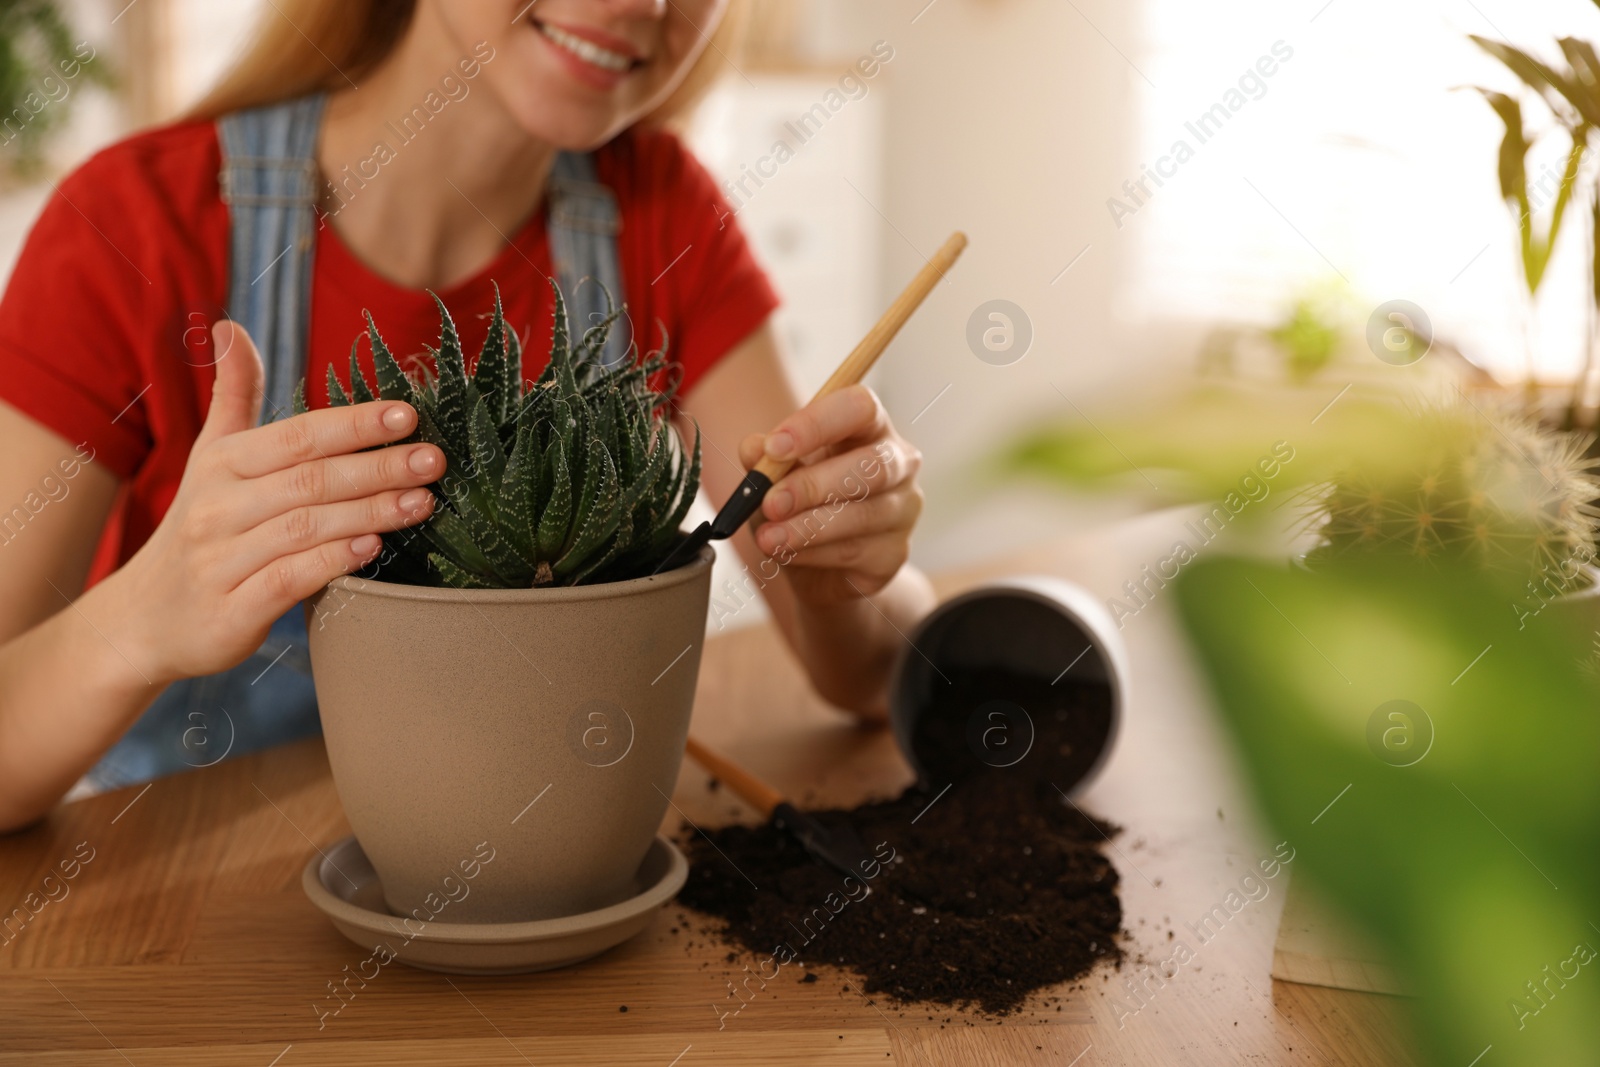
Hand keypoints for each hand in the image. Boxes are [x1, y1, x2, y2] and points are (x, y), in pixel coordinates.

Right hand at [101, 321, 442, 683]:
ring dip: (369, 512)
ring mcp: (221, 560)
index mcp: (223, 464)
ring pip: (304, 528)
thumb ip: (234, 395)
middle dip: (378, 467)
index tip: (408, 414)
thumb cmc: (201, 527)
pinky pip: (287, 580)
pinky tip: (372, 548)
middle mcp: (218, 507)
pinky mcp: (230, 611)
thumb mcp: (211, 457)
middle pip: (309, 480)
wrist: (146, 620)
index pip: (297, 436)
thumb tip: (231, 326)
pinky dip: (331, 562)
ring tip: (422, 502)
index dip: (353, 424)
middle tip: (435, 459)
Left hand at [738, 384, 922, 605]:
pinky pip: (853, 551)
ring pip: (862, 515)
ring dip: (807, 526)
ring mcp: (903, 510)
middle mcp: (899, 463)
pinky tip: (786, 553)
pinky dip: (812, 553)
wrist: (817, 566)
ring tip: (768, 537)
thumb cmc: (800, 504)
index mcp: (870, 428)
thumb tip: (753, 448)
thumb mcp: (776, 477)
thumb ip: (765, 460)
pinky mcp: (894, 553)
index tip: (774, 447)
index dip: (817, 424)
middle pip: (872, 464)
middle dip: (814, 484)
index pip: (860, 408)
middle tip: (770, 503)